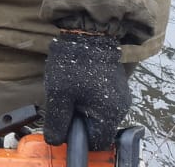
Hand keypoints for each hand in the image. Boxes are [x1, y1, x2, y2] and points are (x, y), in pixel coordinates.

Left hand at [43, 31, 130, 149]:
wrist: (87, 33)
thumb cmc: (73, 64)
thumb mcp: (59, 94)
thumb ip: (57, 120)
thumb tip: (54, 142)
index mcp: (110, 114)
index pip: (97, 142)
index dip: (78, 139)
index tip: (63, 125)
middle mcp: (120, 108)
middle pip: (97, 129)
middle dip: (78, 122)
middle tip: (62, 105)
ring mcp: (119, 96)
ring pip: (97, 114)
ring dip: (80, 109)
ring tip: (67, 91)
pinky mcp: (115, 86)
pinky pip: (100, 101)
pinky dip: (86, 99)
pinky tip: (74, 85)